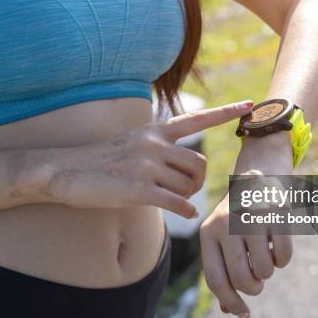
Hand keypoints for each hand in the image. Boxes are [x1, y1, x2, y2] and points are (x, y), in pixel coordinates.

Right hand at [18, 100, 252, 217]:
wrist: (67, 170)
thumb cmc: (102, 160)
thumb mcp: (133, 143)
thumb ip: (160, 148)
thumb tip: (189, 168)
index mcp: (156, 131)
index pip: (197, 119)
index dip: (226, 112)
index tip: (250, 104)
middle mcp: (155, 144)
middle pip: (199, 164)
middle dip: (197, 182)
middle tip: (185, 190)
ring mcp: (147, 165)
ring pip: (188, 186)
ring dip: (184, 197)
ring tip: (168, 198)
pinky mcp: (139, 188)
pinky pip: (176, 202)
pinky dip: (183, 210)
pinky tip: (180, 213)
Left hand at [200, 132, 293, 317]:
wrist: (258, 170)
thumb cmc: (238, 214)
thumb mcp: (222, 236)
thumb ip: (224, 269)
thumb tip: (229, 310)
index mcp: (208, 232)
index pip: (216, 279)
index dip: (230, 302)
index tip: (243, 313)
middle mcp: (226, 224)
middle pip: (242, 278)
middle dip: (254, 288)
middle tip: (258, 281)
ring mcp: (252, 217)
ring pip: (265, 270)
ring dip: (269, 271)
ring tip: (265, 255)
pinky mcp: (277, 213)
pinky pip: (284, 256)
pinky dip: (283, 259)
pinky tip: (277, 244)